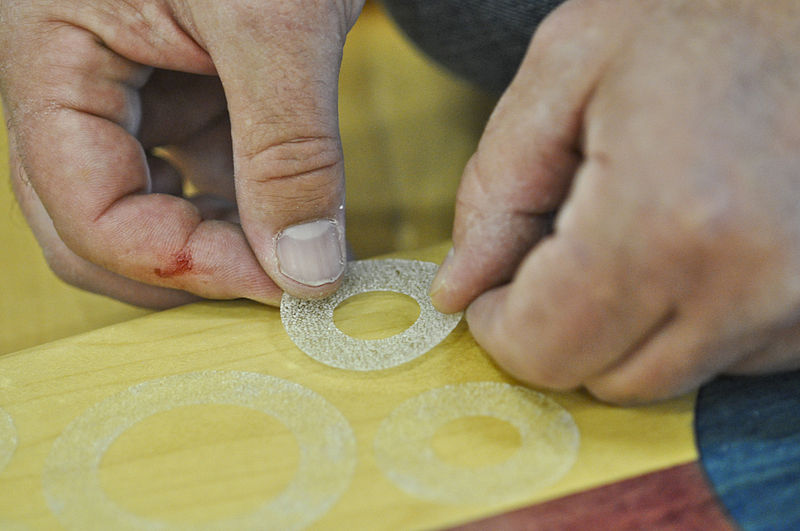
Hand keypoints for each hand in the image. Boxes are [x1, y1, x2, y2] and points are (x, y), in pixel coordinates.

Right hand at [0, 0, 363, 307]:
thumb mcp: (276, 19)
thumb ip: (288, 151)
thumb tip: (305, 271)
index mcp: (52, 57)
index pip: (84, 213)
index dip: (178, 265)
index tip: (278, 284)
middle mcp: (74, 83)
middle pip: (96, 227)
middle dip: (184, 269)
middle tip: (278, 282)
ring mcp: (126, 89)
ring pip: (149, 206)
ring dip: (216, 242)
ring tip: (294, 247)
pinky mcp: (178, 87)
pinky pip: (195, 169)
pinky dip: (240, 201)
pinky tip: (291, 206)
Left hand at [430, 0, 799, 402]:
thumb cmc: (694, 19)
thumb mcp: (565, 68)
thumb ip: (495, 188)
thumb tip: (459, 290)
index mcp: (665, 216)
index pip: (542, 347)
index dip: (498, 322)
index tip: (499, 278)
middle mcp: (745, 283)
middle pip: (597, 377)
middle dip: (556, 324)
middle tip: (565, 243)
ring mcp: (796, 307)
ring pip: (656, 380)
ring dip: (620, 325)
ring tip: (637, 231)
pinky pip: (717, 361)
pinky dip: (682, 319)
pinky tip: (692, 245)